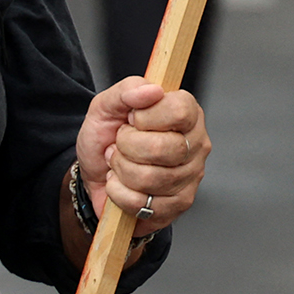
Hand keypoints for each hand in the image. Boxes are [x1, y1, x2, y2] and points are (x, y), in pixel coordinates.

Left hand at [76, 77, 208, 236]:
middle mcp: (196, 143)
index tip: (132, 119)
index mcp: (186, 112)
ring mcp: (191, 176)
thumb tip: (150, 90)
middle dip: (127, 146)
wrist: (97, 173)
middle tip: (120, 143)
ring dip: (121, 170)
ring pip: (151, 178)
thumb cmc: (107, 137)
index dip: (147, 117)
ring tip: (119, 163)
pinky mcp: (179, 204)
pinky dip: (120, 194)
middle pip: (164, 147)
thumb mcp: (107, 106)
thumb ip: (127, 90)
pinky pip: (144, 203)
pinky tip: (122, 184)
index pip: (180, 111)